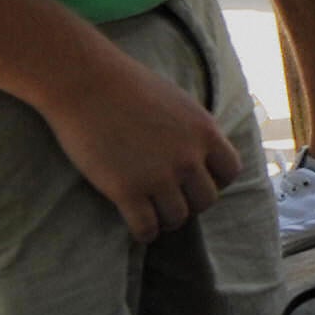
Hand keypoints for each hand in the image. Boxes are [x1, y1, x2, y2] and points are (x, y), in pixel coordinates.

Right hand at [37, 36, 241, 241]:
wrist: (84, 81)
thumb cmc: (125, 85)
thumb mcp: (176, 100)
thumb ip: (192, 129)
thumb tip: (200, 152)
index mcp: (203, 131)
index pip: (230, 171)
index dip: (214, 180)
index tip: (194, 180)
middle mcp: (188, 157)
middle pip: (206, 200)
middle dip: (190, 202)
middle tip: (170, 199)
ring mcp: (158, 176)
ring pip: (177, 218)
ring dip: (166, 220)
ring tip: (153, 213)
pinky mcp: (126, 190)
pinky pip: (146, 228)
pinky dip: (144, 232)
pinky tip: (137, 226)